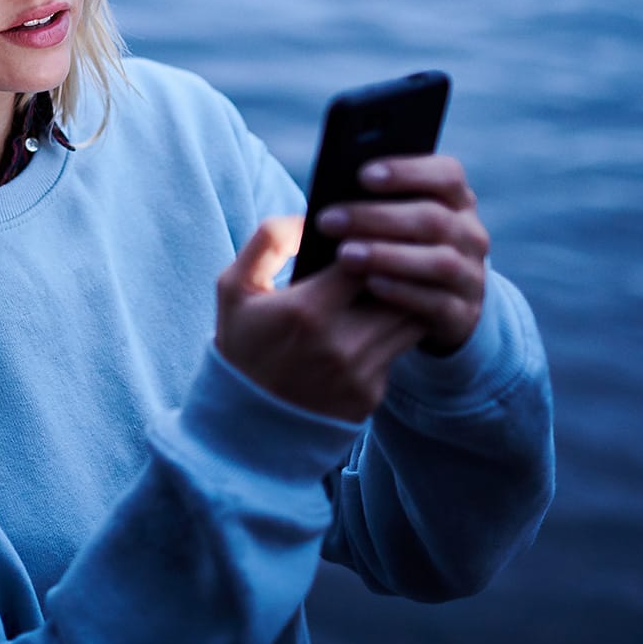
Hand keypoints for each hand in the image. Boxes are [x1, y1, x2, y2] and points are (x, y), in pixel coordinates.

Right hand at [216, 216, 428, 421]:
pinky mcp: (369, 397)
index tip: (365, 233)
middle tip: (391, 252)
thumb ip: (267, 241)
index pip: (367, 260)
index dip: (372, 242)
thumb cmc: (241, 345)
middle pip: (399, 290)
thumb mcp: (234, 287)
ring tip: (389, 283)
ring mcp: (359, 375)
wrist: (243, 425)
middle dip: (395, 269)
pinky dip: (391, 334)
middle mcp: (340, 345)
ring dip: (403, 299)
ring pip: (408, 321)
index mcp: (306, 311)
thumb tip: (308, 218)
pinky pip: (398, 353)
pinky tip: (376, 322)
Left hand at [316, 154, 488, 355]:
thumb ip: (376, 205)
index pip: (447, 175)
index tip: (362, 175)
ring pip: (439, 262)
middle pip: (432, 219)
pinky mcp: (464, 315)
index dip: (407, 172)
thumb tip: (334, 197)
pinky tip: (371, 284)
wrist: (436, 307)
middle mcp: (471, 235)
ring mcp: (472, 276)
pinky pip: (438, 302)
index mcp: (457, 202)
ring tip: (343, 254)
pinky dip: (403, 292)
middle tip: (327, 220)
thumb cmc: (400, 247)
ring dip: (387, 256)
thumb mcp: (394, 222)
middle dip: (376, 218)